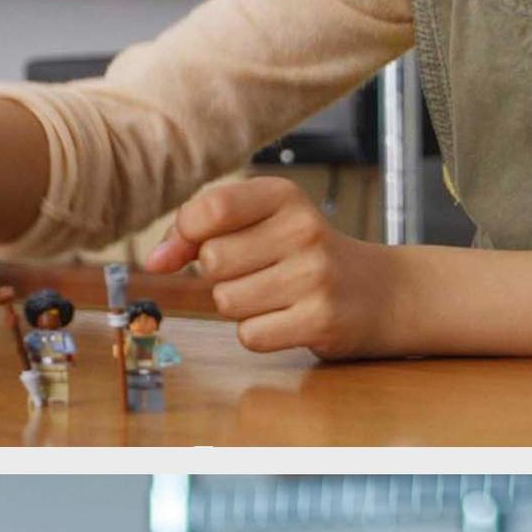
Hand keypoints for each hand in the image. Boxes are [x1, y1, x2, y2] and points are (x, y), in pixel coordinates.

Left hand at [144, 177, 396, 357]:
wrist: (378, 291)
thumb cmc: (298, 255)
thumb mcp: (256, 223)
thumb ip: (195, 232)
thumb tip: (154, 261)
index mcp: (283, 196)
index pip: (208, 210)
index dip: (185, 236)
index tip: (190, 249)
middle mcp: (304, 229)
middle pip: (212, 262)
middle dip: (220, 275)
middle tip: (257, 272)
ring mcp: (316, 276)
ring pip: (226, 301)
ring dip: (240, 306)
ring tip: (276, 294)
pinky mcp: (321, 320)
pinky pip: (249, 336)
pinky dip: (259, 333)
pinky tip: (287, 318)